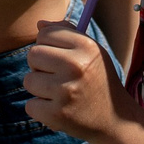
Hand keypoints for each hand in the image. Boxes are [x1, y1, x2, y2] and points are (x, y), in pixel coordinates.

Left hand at [24, 23, 128, 142]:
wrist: (115, 119)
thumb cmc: (98, 80)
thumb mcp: (92, 51)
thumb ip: (67, 33)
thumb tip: (39, 23)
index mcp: (86, 47)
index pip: (44, 33)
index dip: (47, 45)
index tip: (58, 56)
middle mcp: (76, 66)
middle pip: (33, 55)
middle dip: (39, 65)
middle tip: (56, 76)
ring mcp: (66, 92)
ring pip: (28, 80)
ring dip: (39, 88)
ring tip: (59, 93)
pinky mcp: (57, 115)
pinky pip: (30, 105)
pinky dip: (40, 109)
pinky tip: (58, 109)